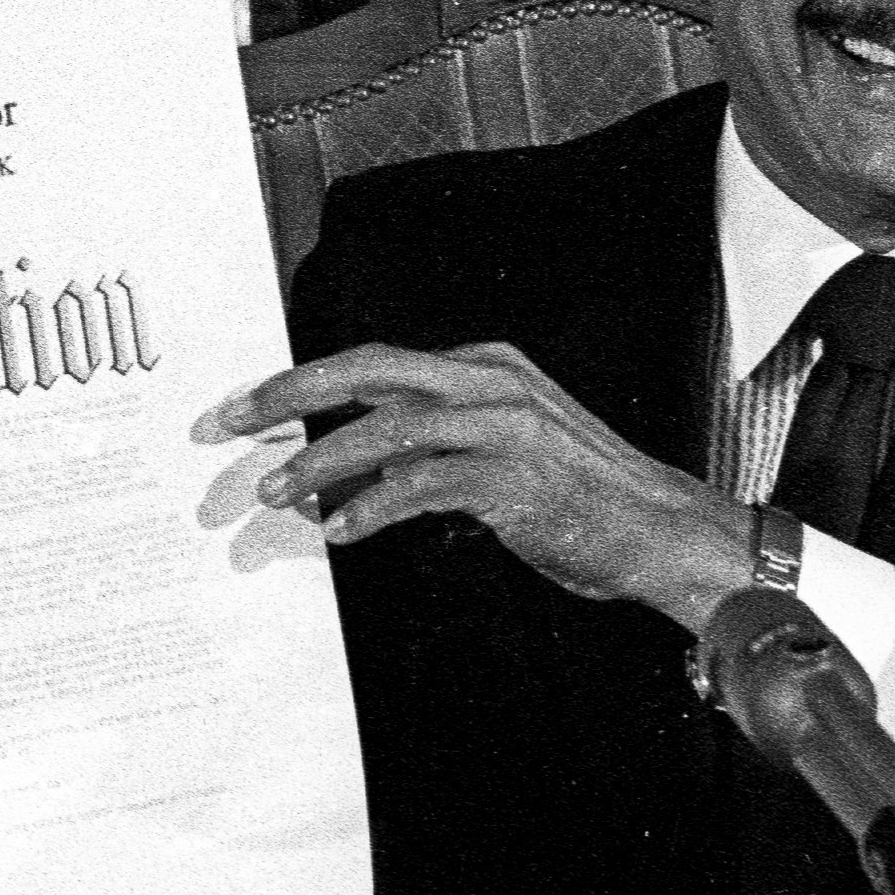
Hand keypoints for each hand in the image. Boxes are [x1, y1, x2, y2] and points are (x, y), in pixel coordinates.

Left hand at [212, 345, 740, 623]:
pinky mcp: (514, 479)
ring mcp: (505, 428)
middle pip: (371, 371)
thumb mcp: (498, 453)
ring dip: (322, 460)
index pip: (377, 363)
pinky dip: (374, 505)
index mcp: (485, 368)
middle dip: (293, 392)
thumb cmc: (581, 499)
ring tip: (276, 491)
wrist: (660, 531)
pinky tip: (341, 528)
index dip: (307, 380)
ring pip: (390, 427)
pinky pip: (424, 487)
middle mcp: (491, 385)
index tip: (253, 405)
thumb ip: (428, 451)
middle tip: (234, 420)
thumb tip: (343, 474)